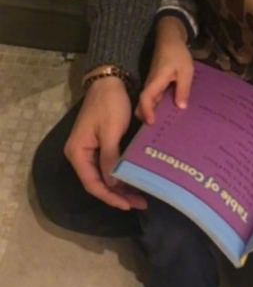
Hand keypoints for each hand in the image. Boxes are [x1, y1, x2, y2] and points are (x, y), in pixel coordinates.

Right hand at [64, 76, 146, 209]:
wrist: (110, 81)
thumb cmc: (109, 105)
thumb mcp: (111, 132)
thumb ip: (110, 158)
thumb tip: (113, 184)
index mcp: (78, 152)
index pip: (92, 183)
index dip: (110, 197)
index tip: (127, 205)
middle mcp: (80, 154)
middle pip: (98, 182)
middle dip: (118, 195)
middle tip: (140, 203)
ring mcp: (90, 150)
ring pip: (104, 176)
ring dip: (121, 186)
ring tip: (140, 196)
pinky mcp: (100, 144)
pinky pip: (108, 165)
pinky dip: (121, 174)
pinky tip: (134, 180)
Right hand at [137, 16, 193, 124]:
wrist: (169, 38)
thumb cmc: (177, 54)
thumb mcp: (186, 70)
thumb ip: (183, 88)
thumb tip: (181, 107)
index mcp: (156, 80)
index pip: (146, 98)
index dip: (146, 111)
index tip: (151, 123)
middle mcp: (151, 84)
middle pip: (143, 104)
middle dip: (145, 117)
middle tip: (155, 132)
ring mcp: (152, 84)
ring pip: (148, 101)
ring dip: (152, 113)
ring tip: (162, 127)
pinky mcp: (156, 83)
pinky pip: (154, 97)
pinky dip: (157, 106)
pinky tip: (168, 113)